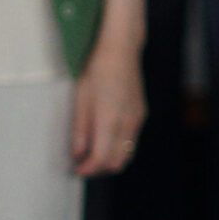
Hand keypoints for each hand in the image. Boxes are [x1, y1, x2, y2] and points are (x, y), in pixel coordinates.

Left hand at [70, 26, 147, 176]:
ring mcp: (137, 119)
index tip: (77, 170)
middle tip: (84, 163)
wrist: (121, 49)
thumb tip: (78, 153)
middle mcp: (128, 123)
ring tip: (93, 151)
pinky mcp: (141, 113)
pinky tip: (105, 136)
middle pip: (117, 162)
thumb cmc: (98, 69)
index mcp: (110, 120)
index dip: (88, 169)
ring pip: (127, 153)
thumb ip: (80, 129)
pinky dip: (118, 146)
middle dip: (100, 168)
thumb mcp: (81, 99)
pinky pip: (131, 140)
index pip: (101, 158)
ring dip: (110, 158)